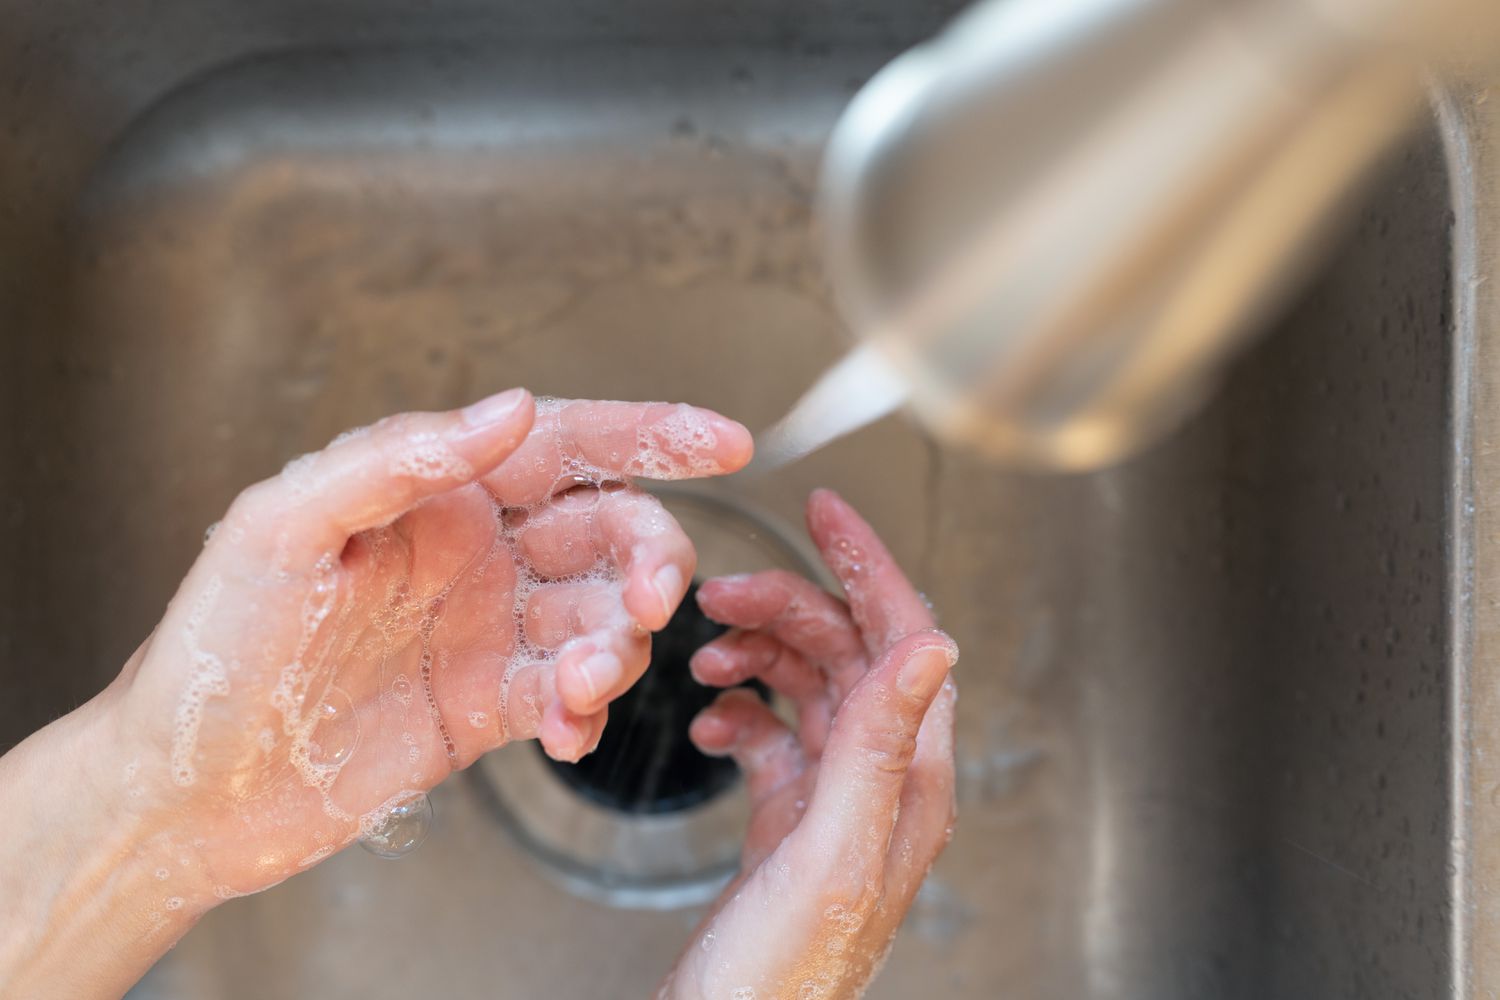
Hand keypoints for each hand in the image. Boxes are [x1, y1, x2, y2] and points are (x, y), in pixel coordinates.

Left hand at [102, 390, 750, 898]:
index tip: (725, 440)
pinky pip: (571, 695)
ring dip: (615, 647)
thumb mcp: (288, 525)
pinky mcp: (489, 704)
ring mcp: (488, 628)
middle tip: (649, 597)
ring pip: (601, 617)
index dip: (652, 436)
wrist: (190, 785)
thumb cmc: (215, 646)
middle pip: (608, 532)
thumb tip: (511, 407)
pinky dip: (587, 712)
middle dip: (649, 558)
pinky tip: (565, 730)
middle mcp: (474, 551)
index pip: (565, 444)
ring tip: (576, 682)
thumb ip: (402, 456)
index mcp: (435, 490)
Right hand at [662, 490, 958, 999]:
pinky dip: (738, 715)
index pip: (906, 641)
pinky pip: (771, 738)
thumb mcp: (831, 850)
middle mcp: (880, 786)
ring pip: (808, 689)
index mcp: (909, 783)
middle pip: (849, 655)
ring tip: (707, 653)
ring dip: (758, 657)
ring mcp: (832, 804)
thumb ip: (880, 744)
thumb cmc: (779, 979)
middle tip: (723, 591)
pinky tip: (710, 724)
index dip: (869, 566)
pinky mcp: (787, 824)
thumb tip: (935, 643)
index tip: (827, 512)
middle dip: (789, 609)